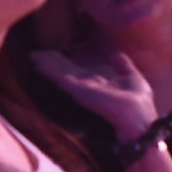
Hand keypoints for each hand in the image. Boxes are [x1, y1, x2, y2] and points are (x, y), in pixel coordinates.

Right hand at [29, 49, 158, 141]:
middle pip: (65, 71)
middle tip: (34, 53)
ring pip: (61, 73)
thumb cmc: (139, 103)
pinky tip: (39, 63)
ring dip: (47, 64)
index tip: (52, 54)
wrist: (139, 117)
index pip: (77, 71)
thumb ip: (123, 66)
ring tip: (32, 55)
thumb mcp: (132, 78)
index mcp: (97, 85)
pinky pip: (62, 78)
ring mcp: (82, 90)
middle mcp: (87, 87)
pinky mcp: (79, 91)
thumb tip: (115, 53)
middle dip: (51, 62)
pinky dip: (50, 70)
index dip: (64, 63)